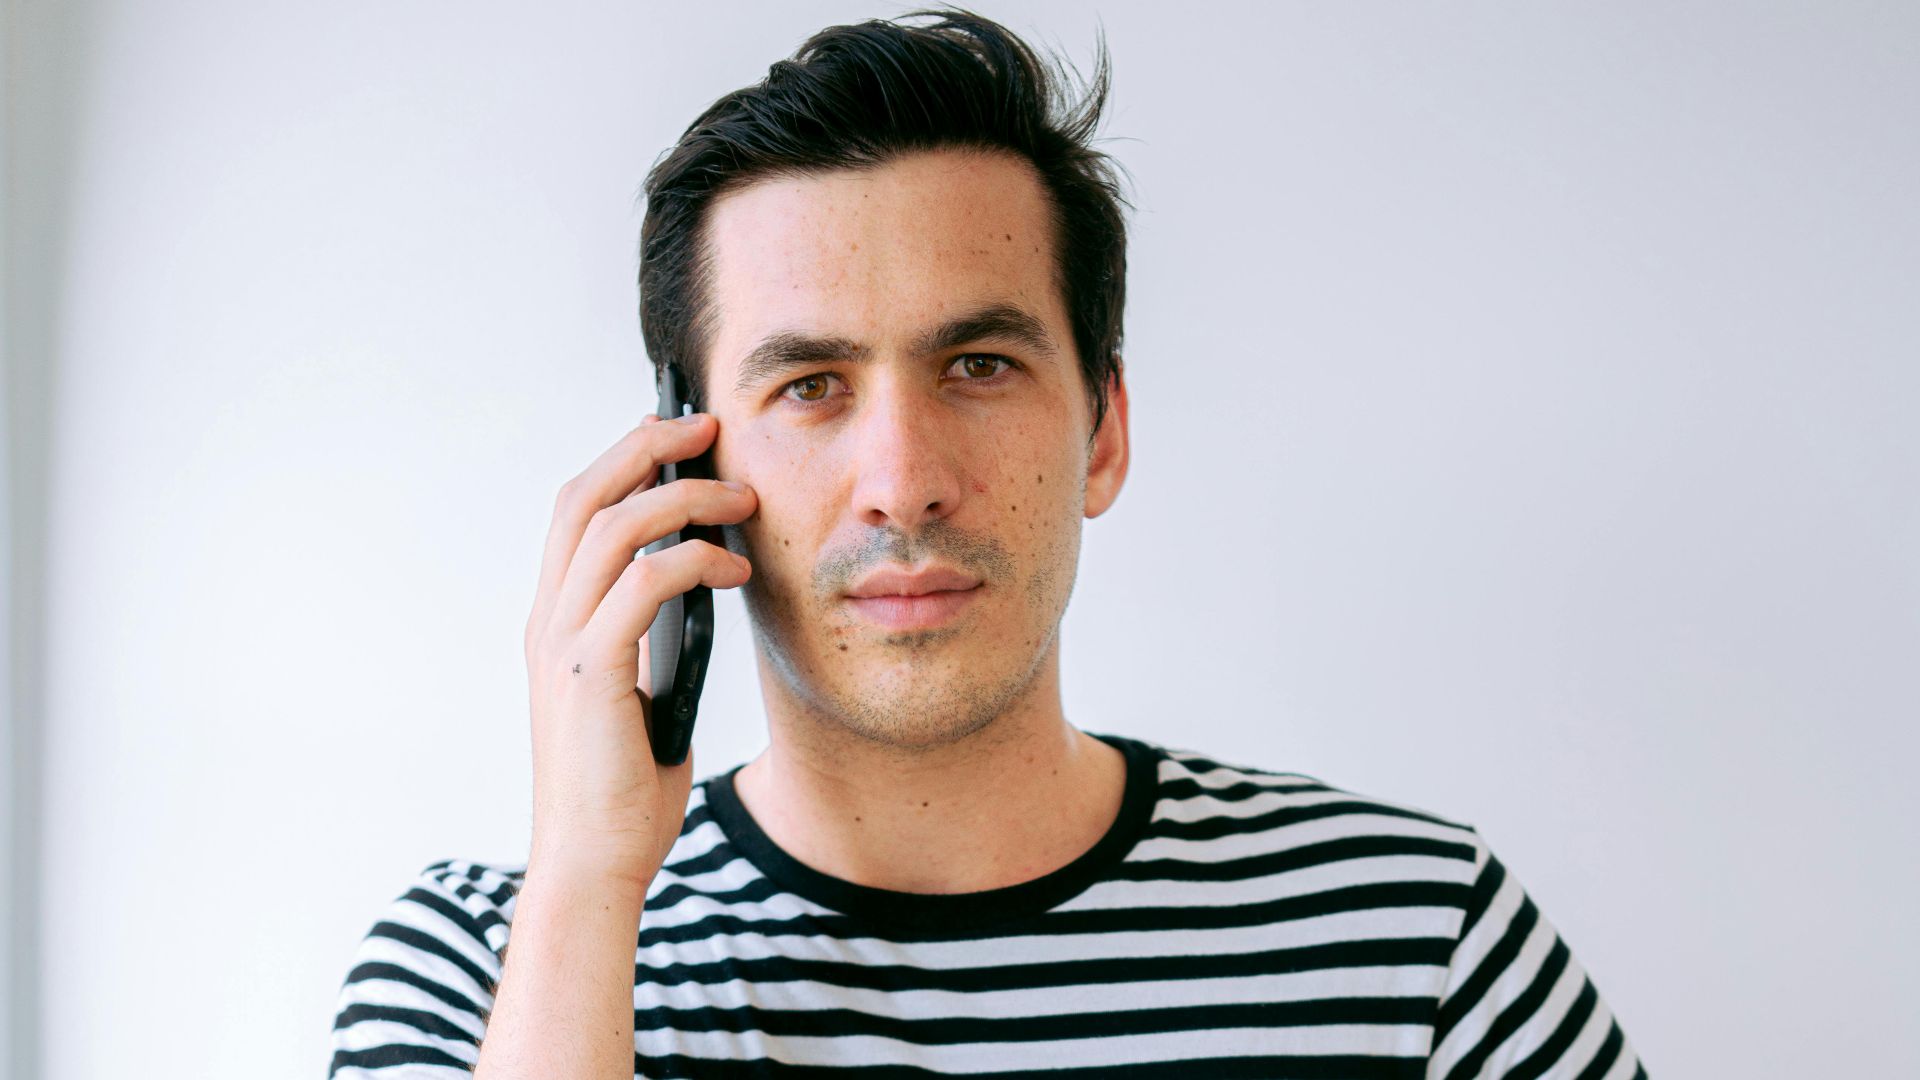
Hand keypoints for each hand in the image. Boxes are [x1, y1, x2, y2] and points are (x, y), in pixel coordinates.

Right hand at [521, 412, 755, 884]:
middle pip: (582, 496)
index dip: (621, 460)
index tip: (675, 433)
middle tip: (706, 425)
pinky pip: (642, 583)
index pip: (575, 512)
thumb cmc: (624, 789)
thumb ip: (654, 643)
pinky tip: (737, 570)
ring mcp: (563, 644)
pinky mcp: (592, 672)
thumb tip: (701, 593)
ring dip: (683, 497)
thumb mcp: (642, 695)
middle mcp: (547, 621)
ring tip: (741, 499)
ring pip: (612, 526)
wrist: (592, 862)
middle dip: (645, 447)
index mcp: (555, 623)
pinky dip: (694, 560)